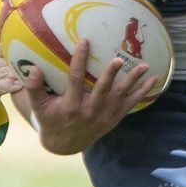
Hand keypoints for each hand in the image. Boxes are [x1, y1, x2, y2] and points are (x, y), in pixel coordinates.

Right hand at [25, 39, 156, 154]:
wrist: (64, 144)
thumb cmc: (50, 119)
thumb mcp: (38, 106)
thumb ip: (33, 88)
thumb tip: (32, 68)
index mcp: (70, 107)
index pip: (75, 80)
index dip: (79, 60)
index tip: (84, 42)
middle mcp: (89, 112)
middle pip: (102, 90)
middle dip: (111, 74)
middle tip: (119, 58)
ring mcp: (104, 117)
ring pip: (120, 97)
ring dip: (133, 81)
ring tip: (144, 66)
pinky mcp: (113, 119)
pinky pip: (130, 105)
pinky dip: (142, 93)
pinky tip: (153, 80)